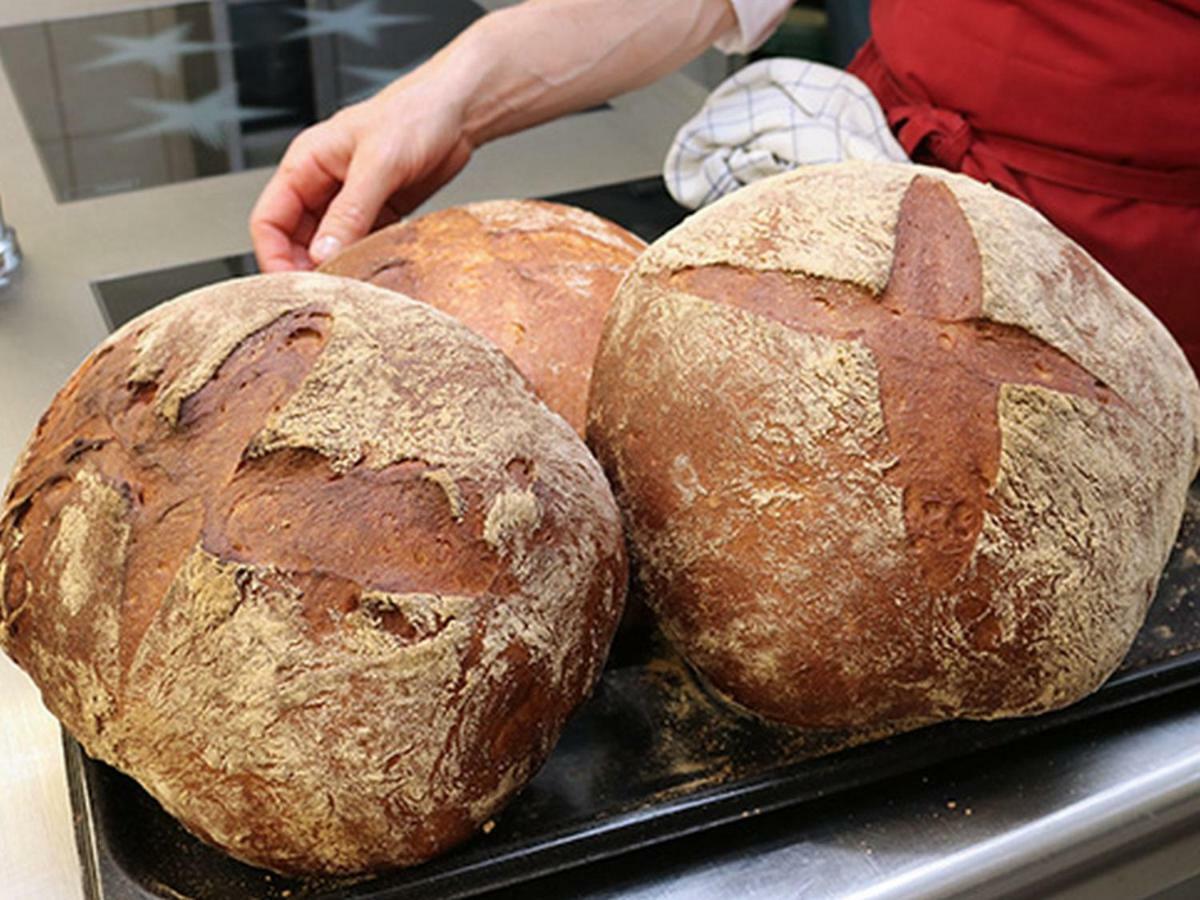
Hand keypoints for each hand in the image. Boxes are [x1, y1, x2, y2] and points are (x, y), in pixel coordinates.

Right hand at [250, 76, 473, 272]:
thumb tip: (324, 253)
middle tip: (326, 295)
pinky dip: (363, 264)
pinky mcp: (378, 214)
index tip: (291, 285)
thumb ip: (350, 211)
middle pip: (295, 240)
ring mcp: (350, 202)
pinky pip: (360, 246)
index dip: (273, 255)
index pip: (269, 219)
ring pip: (328, 247)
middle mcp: (322, 185)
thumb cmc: (415, 115)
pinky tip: (374, 277)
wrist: (458, 113)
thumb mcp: (378, 163)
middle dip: (305, 269)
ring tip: (351, 290)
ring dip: (336, 270)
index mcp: (306, 164)